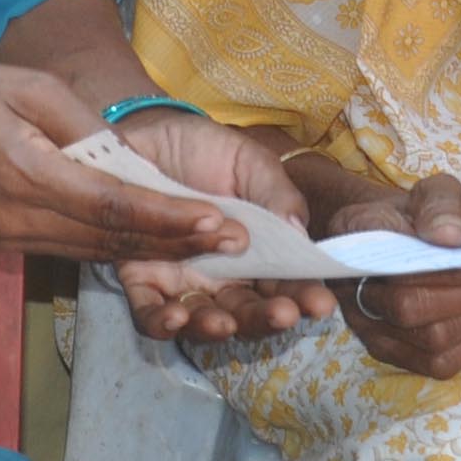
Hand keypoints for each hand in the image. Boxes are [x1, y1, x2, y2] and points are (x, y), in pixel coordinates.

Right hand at [0, 63, 245, 267]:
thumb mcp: (26, 86)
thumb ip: (82, 123)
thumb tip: (131, 155)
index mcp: (26, 173)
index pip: (111, 205)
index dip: (167, 217)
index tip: (216, 220)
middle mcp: (23, 218)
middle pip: (111, 239)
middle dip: (176, 242)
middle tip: (234, 242)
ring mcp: (17, 237)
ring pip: (98, 253)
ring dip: (155, 253)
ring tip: (211, 247)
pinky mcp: (16, 242)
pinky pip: (78, 250)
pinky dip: (122, 250)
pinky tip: (160, 244)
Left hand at [112, 112, 337, 342]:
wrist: (141, 134)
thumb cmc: (202, 151)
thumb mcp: (247, 162)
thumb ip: (275, 193)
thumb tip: (299, 231)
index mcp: (255, 252)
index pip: (285, 282)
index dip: (304, 295)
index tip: (320, 303)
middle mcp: (221, 276)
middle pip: (247, 310)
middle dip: (266, 318)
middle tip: (284, 314)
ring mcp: (180, 282)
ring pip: (200, 320)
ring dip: (215, 327)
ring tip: (225, 323)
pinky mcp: (140, 281)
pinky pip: (149, 312)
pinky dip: (162, 322)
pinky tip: (175, 316)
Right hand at [328, 174, 460, 380]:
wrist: (395, 239)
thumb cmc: (416, 215)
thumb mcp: (431, 192)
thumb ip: (441, 205)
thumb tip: (451, 237)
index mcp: (353, 243)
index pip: (400, 268)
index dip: (452, 272)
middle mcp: (351, 293)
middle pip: (412, 309)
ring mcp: (369, 329)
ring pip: (429, 341)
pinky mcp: (392, 354)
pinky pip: (438, 364)